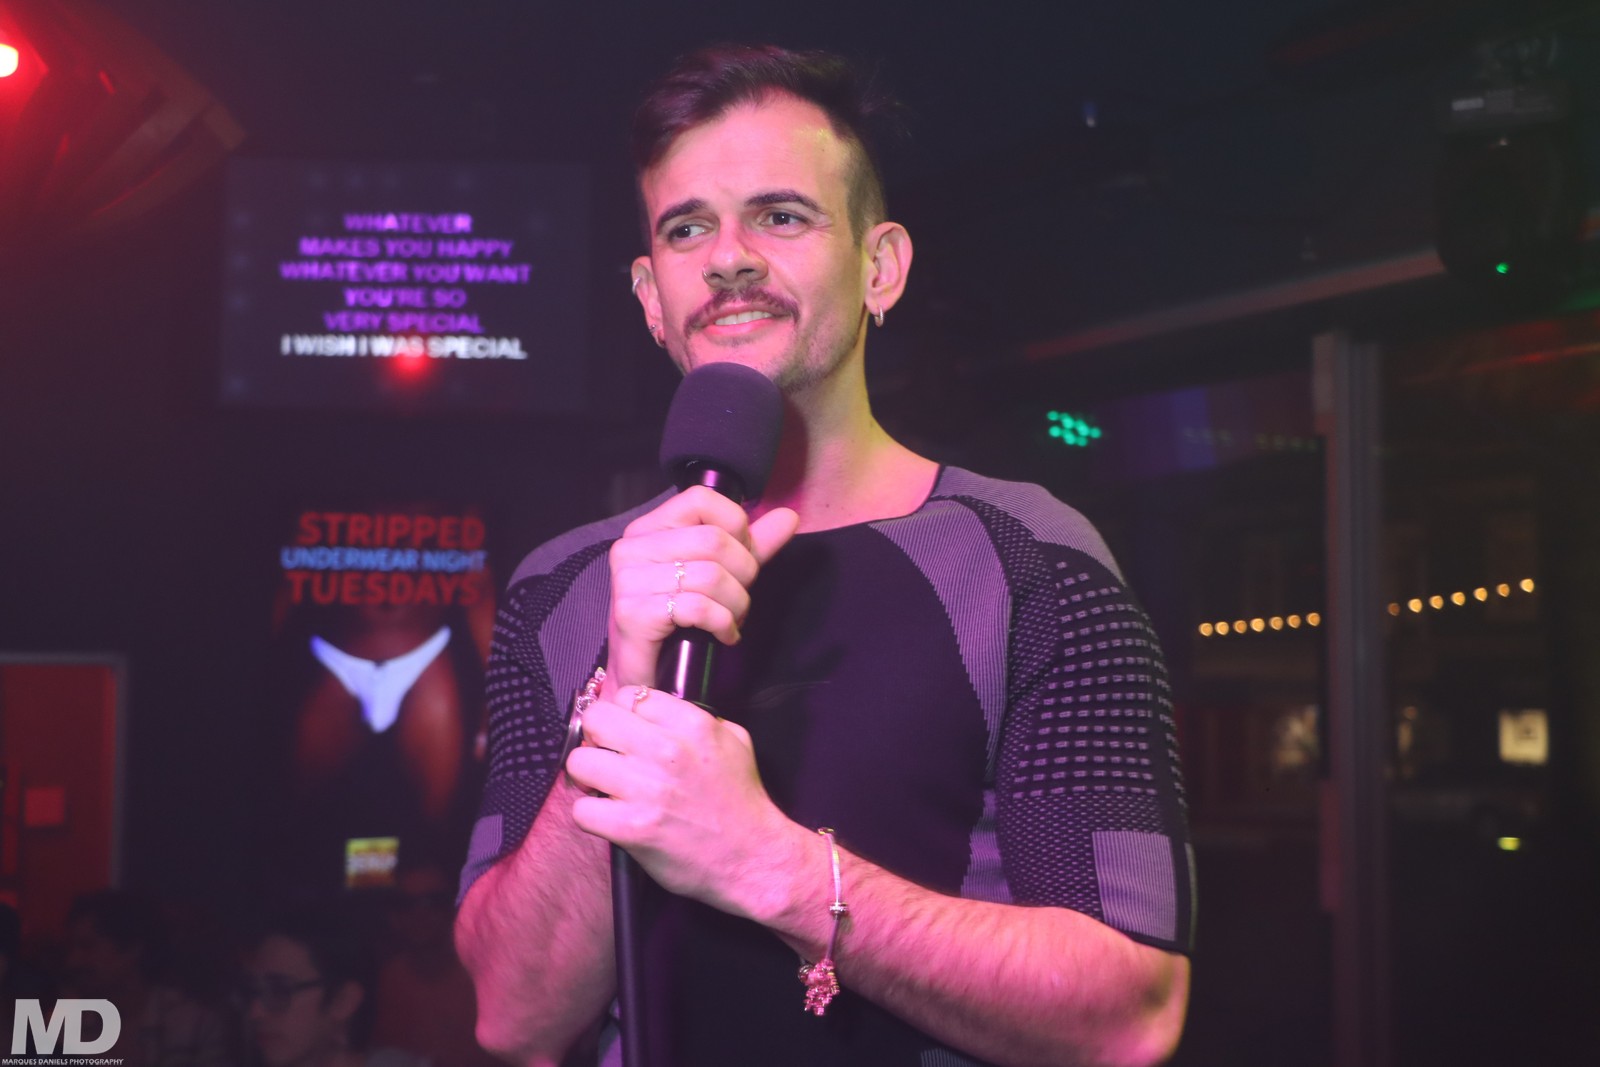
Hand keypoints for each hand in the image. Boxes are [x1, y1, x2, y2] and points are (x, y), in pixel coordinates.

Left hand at [566, 684, 808, 920]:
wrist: (753, 858)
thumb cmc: (741, 800)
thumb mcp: (734, 740)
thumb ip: (695, 717)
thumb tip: (653, 711)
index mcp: (691, 724)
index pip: (629, 695)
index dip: (624, 715)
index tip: (628, 735)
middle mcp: (667, 750)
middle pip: (596, 719)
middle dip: (597, 738)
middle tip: (608, 758)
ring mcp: (647, 789)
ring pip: (579, 762)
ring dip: (588, 777)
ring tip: (606, 789)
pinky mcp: (632, 828)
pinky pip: (582, 810)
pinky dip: (591, 816)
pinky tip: (610, 819)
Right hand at [606, 486, 798, 687]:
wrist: (645, 676)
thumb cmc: (680, 624)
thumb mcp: (722, 577)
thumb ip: (752, 545)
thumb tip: (789, 516)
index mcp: (648, 529)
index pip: (701, 498)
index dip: (736, 527)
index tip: (741, 558)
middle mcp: (631, 547)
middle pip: (713, 540)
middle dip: (743, 574)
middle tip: (739, 601)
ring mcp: (627, 580)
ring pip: (710, 575)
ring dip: (736, 604)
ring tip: (732, 621)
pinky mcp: (632, 613)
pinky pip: (697, 607)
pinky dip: (723, 623)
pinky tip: (725, 636)